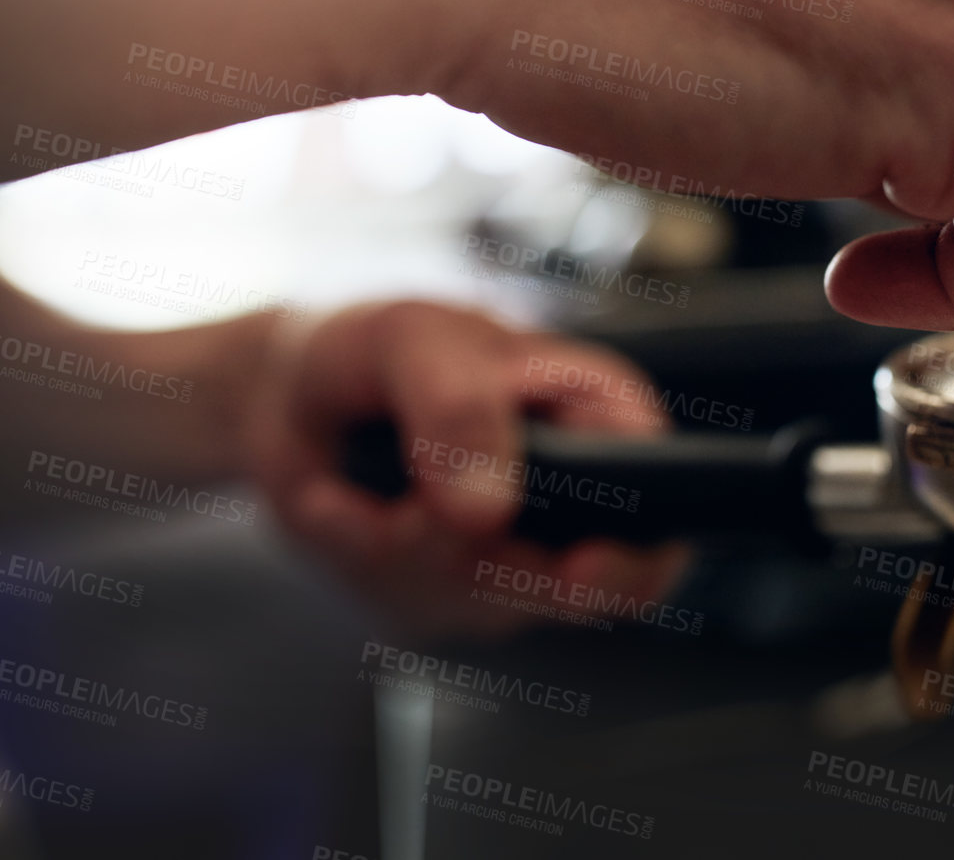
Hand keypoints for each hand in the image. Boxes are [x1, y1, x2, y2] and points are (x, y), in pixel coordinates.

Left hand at [243, 300, 689, 635]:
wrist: (289, 391)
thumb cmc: (379, 345)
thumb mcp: (415, 343)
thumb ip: (456, 409)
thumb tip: (488, 513)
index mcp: (600, 415)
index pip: (665, 507)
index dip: (633, 555)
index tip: (574, 570)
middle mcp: (576, 497)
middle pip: (571, 584)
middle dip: (469, 555)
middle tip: (405, 510)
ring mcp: (517, 555)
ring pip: (483, 604)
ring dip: (398, 552)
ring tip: (353, 482)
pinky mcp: (452, 595)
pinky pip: (416, 610)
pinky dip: (358, 560)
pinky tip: (332, 505)